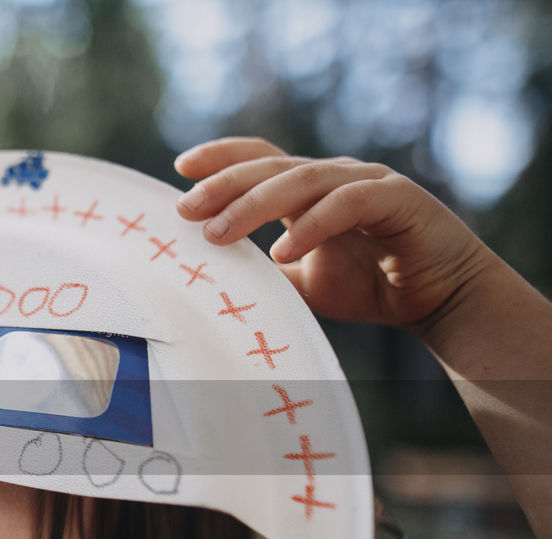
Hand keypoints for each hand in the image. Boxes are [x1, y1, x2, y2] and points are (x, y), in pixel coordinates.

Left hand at [173, 137, 495, 331]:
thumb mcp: (301, 282)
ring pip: (302, 181)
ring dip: (255, 206)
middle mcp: (334, 176)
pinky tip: (283, 253)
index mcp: (309, 188)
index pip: (260, 158)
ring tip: (219, 234)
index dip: (222, 157)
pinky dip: (312, 227)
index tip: (181, 168)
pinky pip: (347, 204)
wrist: (437, 299)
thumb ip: (262, 272)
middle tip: (187, 208)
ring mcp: (367, 182)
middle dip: (224, 185)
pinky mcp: (397, 199)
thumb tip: (209, 278)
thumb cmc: (369, 285)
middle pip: (271, 167)